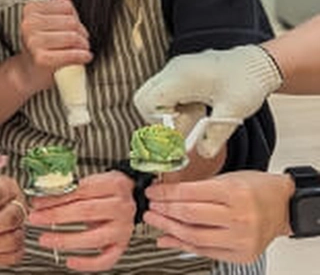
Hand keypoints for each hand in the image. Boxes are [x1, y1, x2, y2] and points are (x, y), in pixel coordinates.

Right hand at [18, 0, 91, 94]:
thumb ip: (58, 2)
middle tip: (78, 41)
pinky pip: (71, 54)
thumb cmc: (41, 46)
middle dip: (81, 33)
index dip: (74, 17)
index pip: (66, 6)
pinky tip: (82, 57)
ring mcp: (33, 41)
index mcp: (30, 10)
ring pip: (73, 37)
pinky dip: (81, 57)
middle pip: (72, 22)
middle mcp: (29, 24)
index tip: (72, 28)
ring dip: (83, 46)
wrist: (29, 72)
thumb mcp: (48, 20)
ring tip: (79, 50)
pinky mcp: (41, 58)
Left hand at [27, 171, 134, 271]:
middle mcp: (121, 207)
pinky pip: (106, 259)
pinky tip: (70, 261)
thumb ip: (69, 190)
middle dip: (56, 216)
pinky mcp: (123, 245)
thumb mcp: (91, 181)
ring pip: (94, 238)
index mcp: (113, 185)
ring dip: (66, 240)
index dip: (56, 198)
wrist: (132, 195)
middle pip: (86, 212)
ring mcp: (123, 229)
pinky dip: (87, 263)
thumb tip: (39, 201)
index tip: (37, 203)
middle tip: (35, 218)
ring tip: (44, 239)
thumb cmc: (106, 188)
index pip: (81, 191)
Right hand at [133, 46, 281, 157]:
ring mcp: (175, 71)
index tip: (178, 133)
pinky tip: (198, 109)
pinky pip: (167, 94)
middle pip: (144, 98)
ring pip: (154, 97)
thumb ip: (215, 135)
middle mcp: (173, 71)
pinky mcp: (181, 75)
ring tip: (195, 117)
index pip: (148, 101)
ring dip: (169, 114)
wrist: (260, 63)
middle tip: (181, 127)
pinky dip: (177, 107)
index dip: (159, 122)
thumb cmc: (247, 81)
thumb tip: (201, 153)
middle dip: (159, 119)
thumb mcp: (233, 112)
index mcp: (181, 77)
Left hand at [144, 171, 293, 263]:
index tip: (151, 192)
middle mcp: (240, 217)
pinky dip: (183, 245)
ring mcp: (242, 238)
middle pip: (189, 216)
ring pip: (195, 237)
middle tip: (149, 207)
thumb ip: (196, 187)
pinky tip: (168, 238)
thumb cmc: (255, 188)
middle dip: (163, 211)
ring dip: (169, 229)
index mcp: (234, 193)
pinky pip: (206, 251)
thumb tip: (164, 193)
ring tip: (155, 221)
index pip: (189, 194)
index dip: (165, 193)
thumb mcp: (225, 178)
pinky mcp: (242, 254)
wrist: (283, 206)